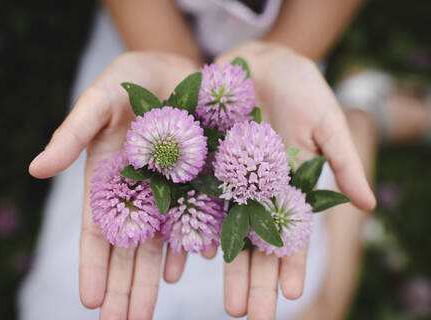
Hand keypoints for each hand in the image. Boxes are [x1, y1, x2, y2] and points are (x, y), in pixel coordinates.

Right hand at [28, 52, 214, 318]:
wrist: (178, 67)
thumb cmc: (131, 78)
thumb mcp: (98, 100)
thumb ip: (72, 133)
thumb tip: (35, 170)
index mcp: (108, 178)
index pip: (97, 230)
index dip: (93, 264)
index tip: (91, 300)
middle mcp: (139, 192)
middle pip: (130, 247)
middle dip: (126, 285)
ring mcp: (173, 189)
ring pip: (164, 241)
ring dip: (157, 277)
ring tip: (149, 311)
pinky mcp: (204, 179)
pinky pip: (201, 216)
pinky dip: (198, 239)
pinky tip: (198, 261)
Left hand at [215, 41, 375, 318]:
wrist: (259, 62)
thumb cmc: (301, 89)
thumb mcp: (327, 123)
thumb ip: (343, 163)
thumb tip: (367, 206)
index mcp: (288, 186)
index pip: (291, 233)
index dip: (290, 263)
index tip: (290, 294)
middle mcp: (256, 190)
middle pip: (254, 241)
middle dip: (253, 279)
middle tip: (247, 315)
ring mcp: (227, 178)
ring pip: (224, 228)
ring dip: (224, 265)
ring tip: (223, 300)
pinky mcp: (202, 162)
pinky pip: (195, 198)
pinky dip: (193, 225)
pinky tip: (190, 254)